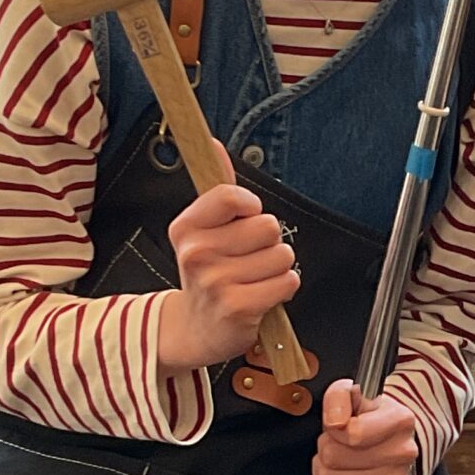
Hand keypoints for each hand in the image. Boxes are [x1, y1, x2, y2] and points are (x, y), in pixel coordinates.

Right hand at [156, 144, 300, 373]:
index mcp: (187, 228)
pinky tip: (262, 295)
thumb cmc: (208, 275)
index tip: (246, 220)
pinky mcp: (238, 307)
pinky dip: (283, 288)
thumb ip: (218, 191)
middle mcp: (197, 253)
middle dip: (267, 242)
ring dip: (277, 268)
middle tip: (247, 260)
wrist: (196, 329)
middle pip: (267, 225)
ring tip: (254, 279)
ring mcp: (216, 282)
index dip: (251, 208)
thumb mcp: (203, 231)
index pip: (233, 197)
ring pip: (282, 255)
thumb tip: (213, 145)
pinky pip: (288, 282)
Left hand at [311, 381, 419, 474]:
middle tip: (336, 442)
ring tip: (336, 458)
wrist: (393, 440)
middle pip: (334, 457)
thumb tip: (335, 421)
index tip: (337, 425)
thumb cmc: (371, 417)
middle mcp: (402, 453)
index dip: (333, 428)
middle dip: (325, 447)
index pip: (352, 434)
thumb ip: (339, 396)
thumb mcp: (354, 393)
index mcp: (400, 421)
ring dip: (323, 468)